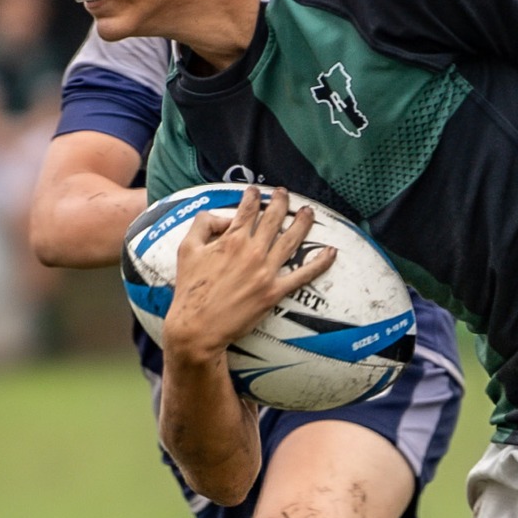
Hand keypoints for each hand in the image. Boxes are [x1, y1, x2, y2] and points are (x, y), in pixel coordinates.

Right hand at [165, 186, 332, 361]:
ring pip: (291, 240)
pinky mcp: (275, 291)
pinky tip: (331, 252)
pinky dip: (319, 263)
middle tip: (284, 193)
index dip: (252, 197)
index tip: (256, 191)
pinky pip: (303, 275)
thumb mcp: (187, 249)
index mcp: (231, 240)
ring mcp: (266, 272)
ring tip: (309, 211)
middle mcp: (252, 252)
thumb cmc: (190, 289)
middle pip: (273, 219)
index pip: (247, 210)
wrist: (198, 326)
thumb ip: (203, 225)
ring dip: (303, 223)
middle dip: (280, 202)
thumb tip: (222, 217)